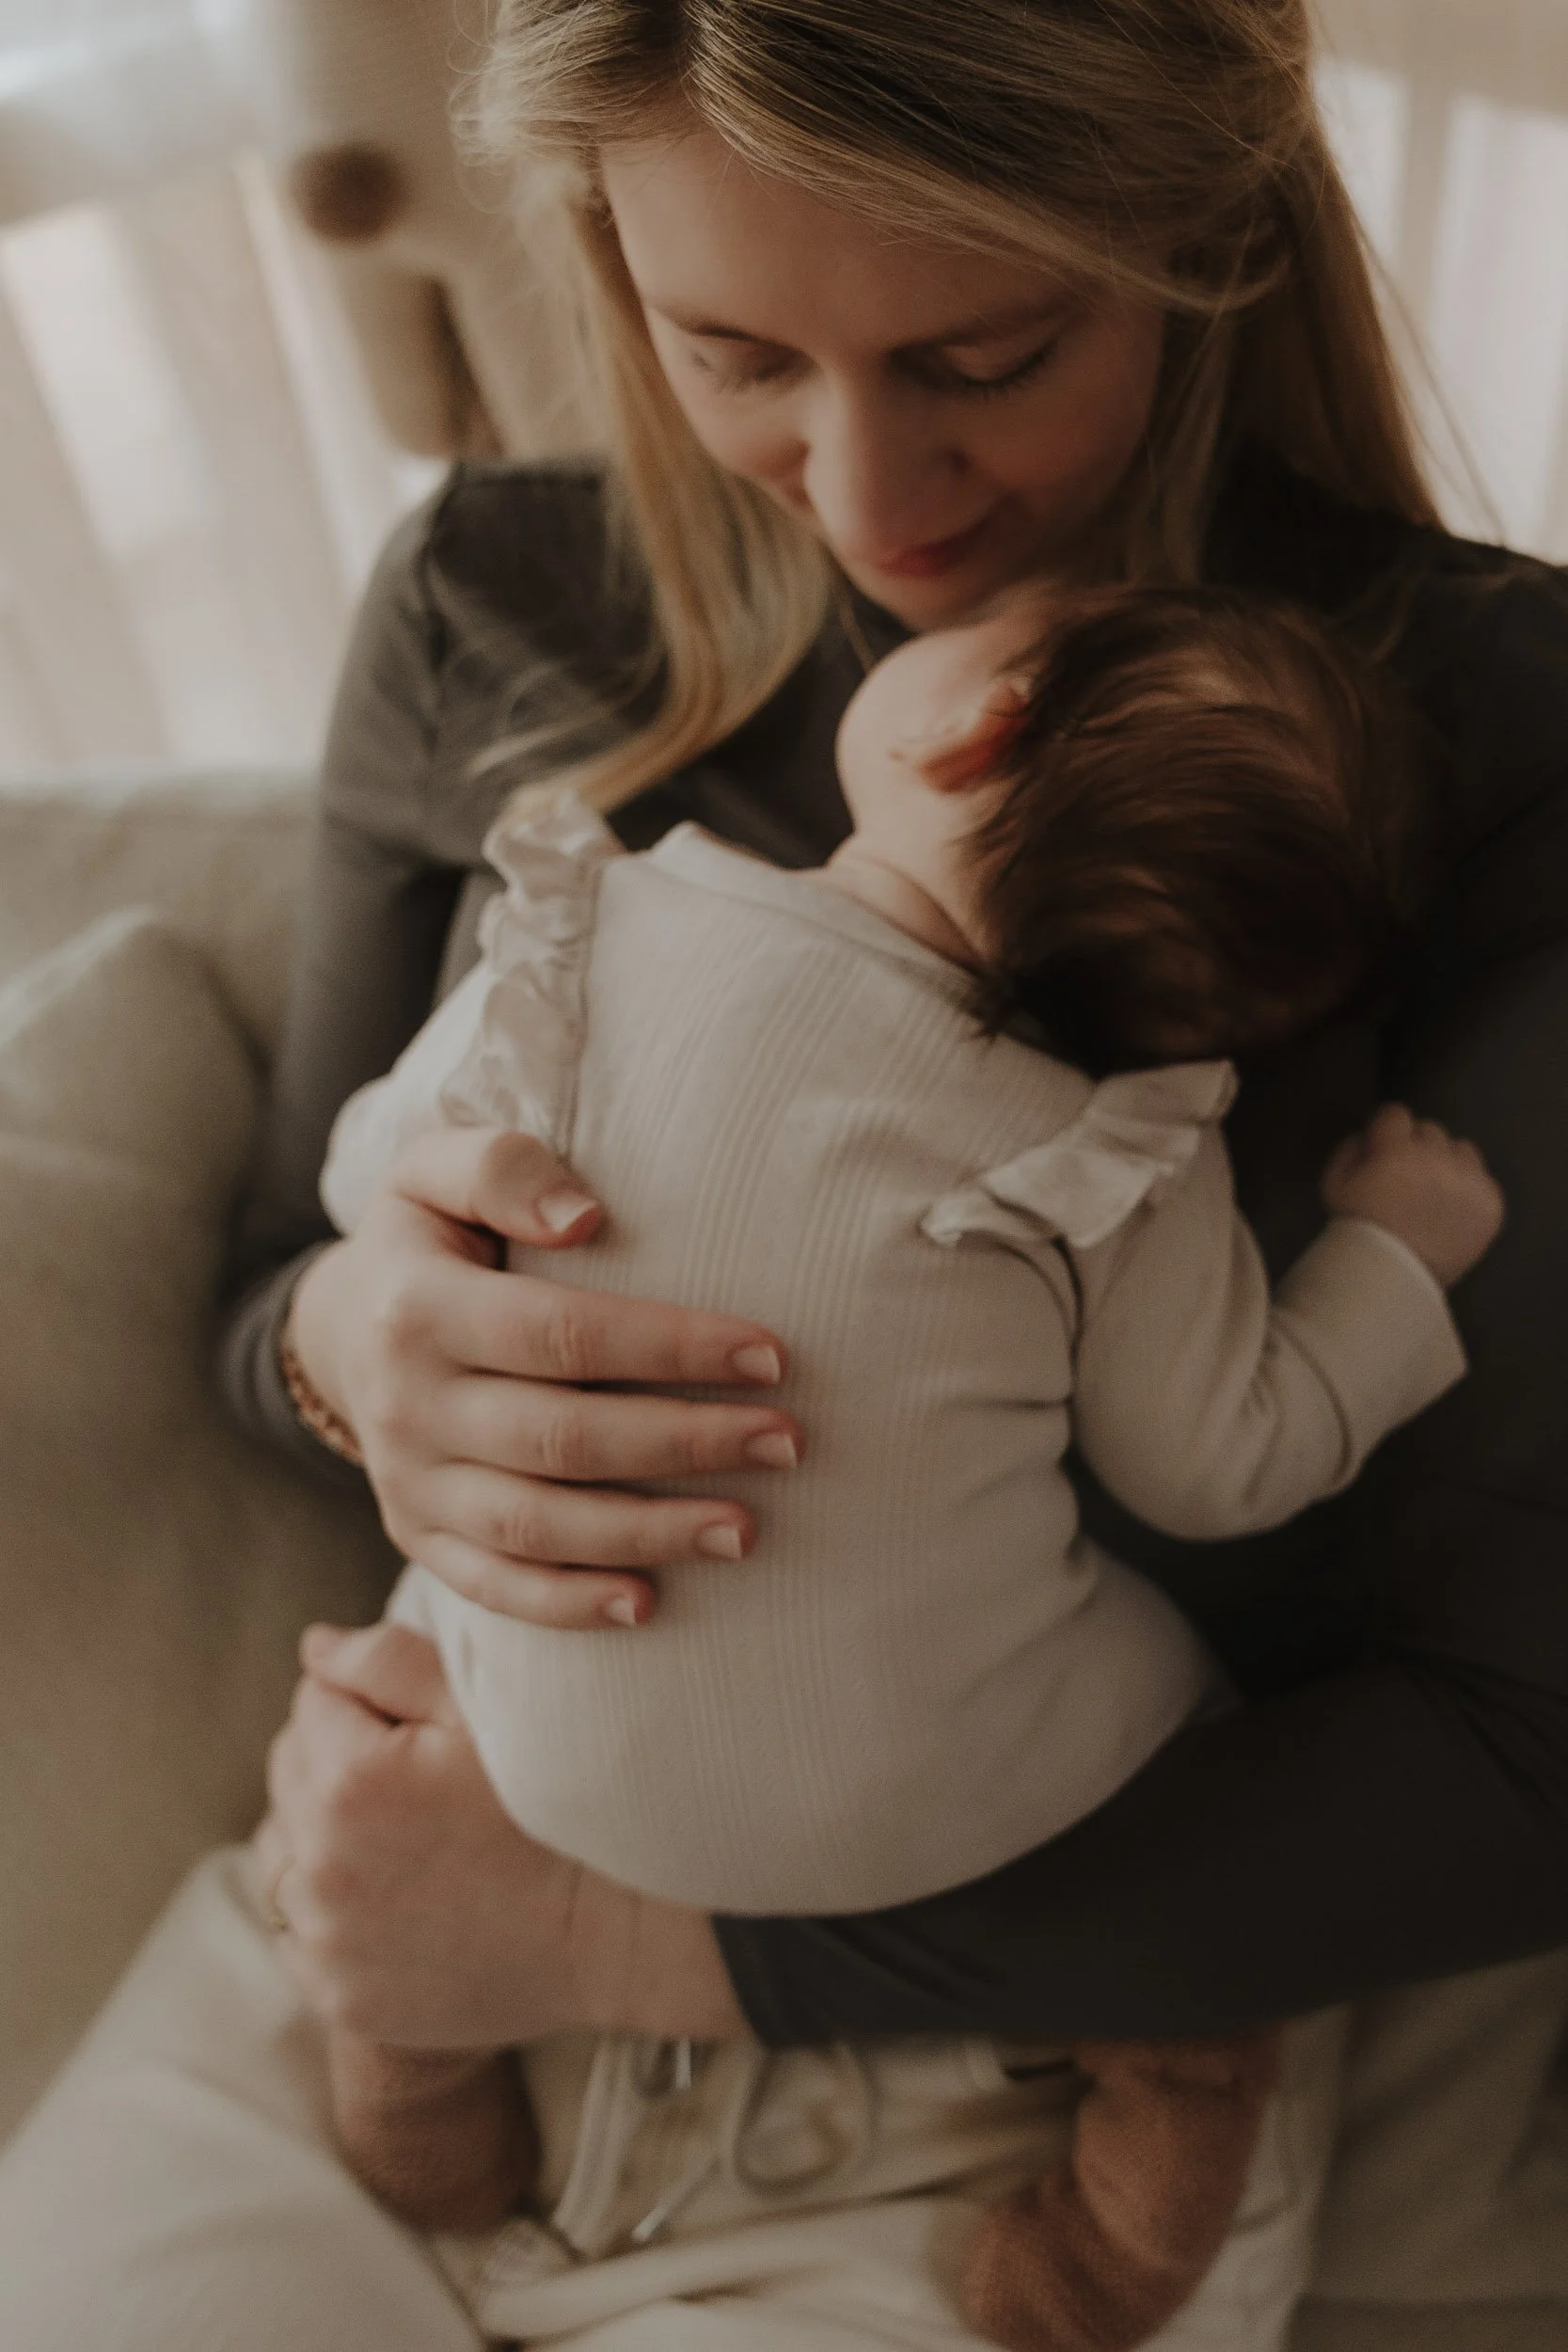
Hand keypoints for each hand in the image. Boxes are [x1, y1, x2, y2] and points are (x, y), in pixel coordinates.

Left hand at [258, 1621, 745, 2047]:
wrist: (603, 1936)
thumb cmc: (553, 1809)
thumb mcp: (484, 1714)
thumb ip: (389, 1662)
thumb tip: (313, 1647)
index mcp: (351, 1779)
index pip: (312, 1699)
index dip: (366, 1700)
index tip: (419, 1724)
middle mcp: (319, 1862)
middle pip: (288, 1768)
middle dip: (335, 1755)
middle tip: (414, 1775)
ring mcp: (324, 1936)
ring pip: (281, 1845)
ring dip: (319, 1828)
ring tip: (400, 1833)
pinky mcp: (334, 1991)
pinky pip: (295, 1926)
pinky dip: (328, 1904)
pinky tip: (394, 1893)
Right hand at [288, 1124, 801, 1627]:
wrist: (341, 1328)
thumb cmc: (428, 1236)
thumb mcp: (435, 1168)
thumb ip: (501, 1167)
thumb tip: (585, 1218)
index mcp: (416, 1307)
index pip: (561, 1333)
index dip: (669, 1347)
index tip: (768, 1354)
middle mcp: (407, 1405)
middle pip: (561, 1438)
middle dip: (685, 1442)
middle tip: (788, 1440)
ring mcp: (408, 1483)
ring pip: (536, 1526)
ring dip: (648, 1534)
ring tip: (747, 1530)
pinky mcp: (416, 1538)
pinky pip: (494, 1587)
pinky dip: (570, 1604)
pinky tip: (650, 1603)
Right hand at [1321, 1103, 1504, 1287]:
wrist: (1393, 1277)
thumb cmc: (1358, 1230)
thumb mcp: (1334, 1185)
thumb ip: (1349, 1150)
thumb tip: (1369, 1135)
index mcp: (1396, 1150)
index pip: (1396, 1114)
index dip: (1387, 1131)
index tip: (1383, 1149)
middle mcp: (1438, 1158)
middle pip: (1431, 1130)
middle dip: (1417, 1147)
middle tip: (1407, 1176)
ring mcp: (1469, 1181)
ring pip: (1462, 1150)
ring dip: (1448, 1163)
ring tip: (1435, 1191)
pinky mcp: (1490, 1203)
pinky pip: (1484, 1179)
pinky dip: (1469, 1190)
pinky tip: (1452, 1211)